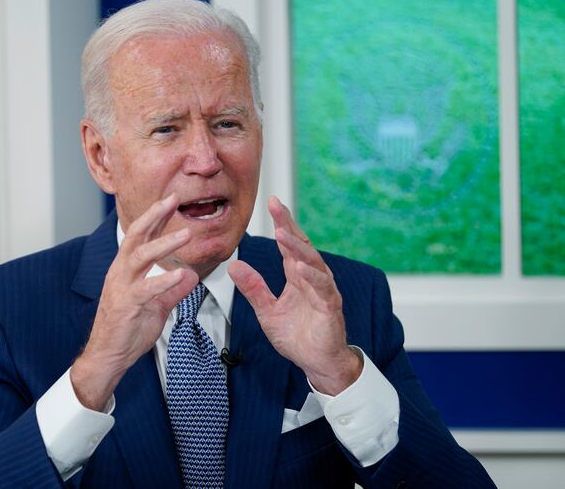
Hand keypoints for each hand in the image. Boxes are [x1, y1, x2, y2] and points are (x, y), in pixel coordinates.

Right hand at [71, 194, 198, 409]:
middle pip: (136, 236)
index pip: (140, 236)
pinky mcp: (126, 305)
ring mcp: (121, 287)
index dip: (155, 217)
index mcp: (126, 269)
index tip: (171, 200)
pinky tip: (181, 274)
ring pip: (140, 256)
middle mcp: (120, 272)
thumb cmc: (128, 330)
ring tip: (186, 234)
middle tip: (173, 199)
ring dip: (164, 243)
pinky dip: (164, 280)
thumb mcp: (156, 306)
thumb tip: (191, 277)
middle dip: (154, 215)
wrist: (108, 356)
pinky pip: (146, 289)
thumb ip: (172, 290)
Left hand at [228, 196, 360, 395]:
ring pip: (312, 262)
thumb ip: (253, 288)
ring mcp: (323, 291)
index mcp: (298, 276)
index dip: (281, 223)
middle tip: (275, 205)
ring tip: (282, 233)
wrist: (317, 363)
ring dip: (297, 248)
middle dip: (288, 224)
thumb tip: (233, 265)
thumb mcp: (267, 310)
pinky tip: (299, 267)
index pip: (289, 244)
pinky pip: (322, 288)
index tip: (271, 202)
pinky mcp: (330, 307)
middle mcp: (312, 278)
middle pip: (301, 245)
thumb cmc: (297, 336)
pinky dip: (311, 277)